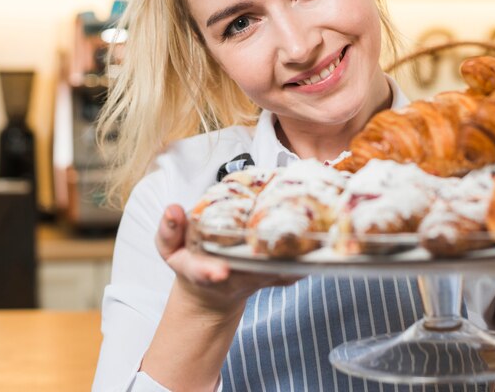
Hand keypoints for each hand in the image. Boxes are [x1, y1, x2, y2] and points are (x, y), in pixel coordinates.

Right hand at [156, 204, 299, 314]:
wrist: (215, 286)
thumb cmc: (192, 259)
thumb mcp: (171, 248)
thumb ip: (169, 230)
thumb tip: (172, 209)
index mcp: (205, 272)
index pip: (205, 273)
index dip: (210, 272)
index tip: (219, 271)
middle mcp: (236, 278)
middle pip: (251, 273)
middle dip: (263, 263)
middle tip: (277, 245)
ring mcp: (260, 278)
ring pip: (281, 270)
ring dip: (295, 256)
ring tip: (309, 230)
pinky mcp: (279, 276)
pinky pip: (297, 267)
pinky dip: (310, 256)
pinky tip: (325, 233)